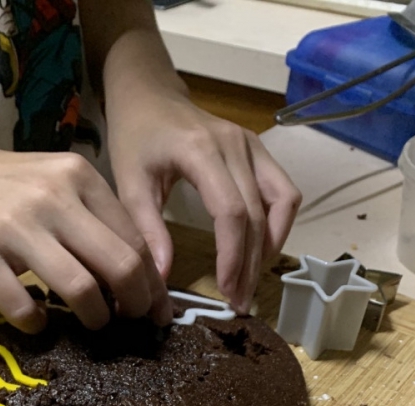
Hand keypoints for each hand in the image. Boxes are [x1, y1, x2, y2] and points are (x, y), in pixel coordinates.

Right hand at [0, 139, 172, 332]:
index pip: (135, 239)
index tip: (153, 308)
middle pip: (120, 265)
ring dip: (95, 318)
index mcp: (79, 177)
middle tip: (130, 321)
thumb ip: (93, 217)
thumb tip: (136, 275)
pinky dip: (37, 324)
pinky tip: (37, 321)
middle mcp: (53, 199)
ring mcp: (15, 227)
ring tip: (91, 323)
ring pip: (81, 289)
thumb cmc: (2, 186)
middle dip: (135, 304)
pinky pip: (23, 307)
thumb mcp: (55, 183)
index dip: (152, 283)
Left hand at [105, 87, 301, 313]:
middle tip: (239, 301)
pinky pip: (284, 191)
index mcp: (201, 150)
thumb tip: (161, 279)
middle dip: (251, 263)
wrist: (149, 94)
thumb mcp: (130, 184)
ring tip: (251, 280)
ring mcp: (253, 145)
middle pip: (257, 213)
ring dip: (271, 246)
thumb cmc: (135, 138)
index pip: (232, 212)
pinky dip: (278, 225)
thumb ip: (147, 230)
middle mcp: (236, 144)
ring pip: (281, 202)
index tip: (226, 291)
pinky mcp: (259, 150)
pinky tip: (261, 252)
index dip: (233, 256)